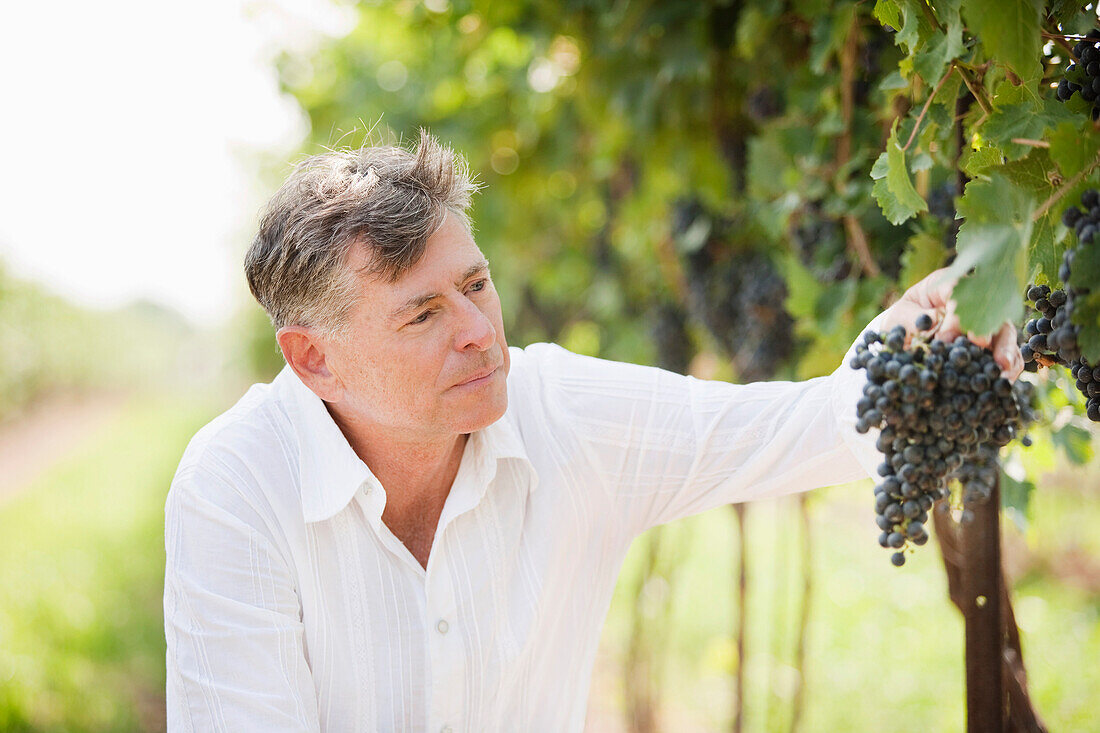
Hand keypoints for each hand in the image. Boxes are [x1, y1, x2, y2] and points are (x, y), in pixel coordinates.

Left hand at [880, 268, 1023, 380]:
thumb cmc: (902, 321)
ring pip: (1006, 331)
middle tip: (981, 347)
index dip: (954, 317)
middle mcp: (976, 299)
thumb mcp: (899, 318)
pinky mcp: (995, 342)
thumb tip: (936, 328)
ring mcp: (990, 320)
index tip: (945, 340)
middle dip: (989, 330)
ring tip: (1002, 370)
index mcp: (949, 285)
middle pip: (991, 310)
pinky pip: (1009, 352)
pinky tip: (1003, 381)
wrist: (905, 334)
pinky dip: (1010, 367)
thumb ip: (914, 320)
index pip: (958, 294)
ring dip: (1006, 351)